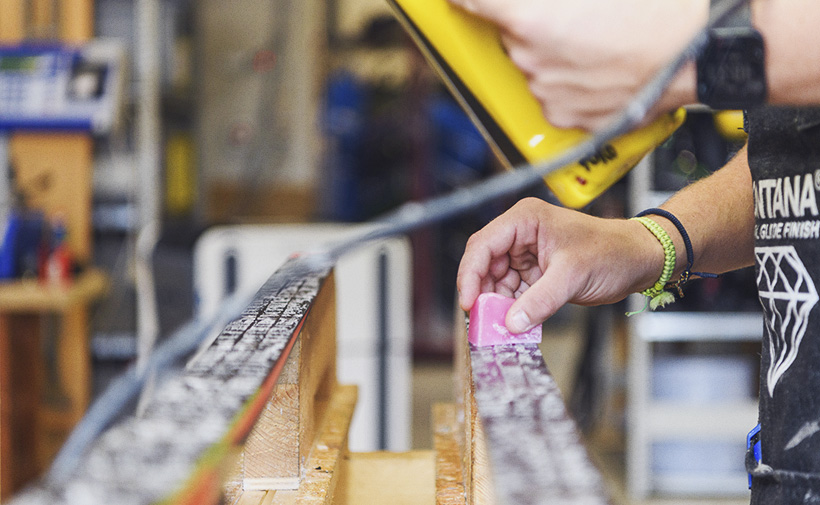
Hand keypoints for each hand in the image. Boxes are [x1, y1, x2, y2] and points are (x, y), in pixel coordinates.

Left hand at [448, 0, 706, 129]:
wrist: (702, 52)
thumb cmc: (659, 9)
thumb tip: (533, 3)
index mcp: (531, 19)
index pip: (473, 3)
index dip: (463, 0)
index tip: (457, 0)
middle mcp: (531, 59)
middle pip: (510, 34)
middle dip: (529, 21)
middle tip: (568, 13)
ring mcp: (548, 92)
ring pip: (533, 64)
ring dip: (550, 51)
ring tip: (594, 38)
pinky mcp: (567, 117)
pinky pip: (552, 92)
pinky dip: (566, 79)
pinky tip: (597, 64)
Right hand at [457, 198, 661, 332]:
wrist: (638, 260)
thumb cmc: (611, 251)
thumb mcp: (572, 275)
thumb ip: (539, 301)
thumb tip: (510, 324)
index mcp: (525, 220)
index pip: (483, 245)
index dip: (470, 275)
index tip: (470, 303)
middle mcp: (520, 234)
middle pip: (485, 264)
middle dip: (483, 293)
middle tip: (482, 320)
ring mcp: (526, 254)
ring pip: (496, 281)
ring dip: (497, 304)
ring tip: (501, 326)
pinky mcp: (535, 273)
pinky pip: (513, 292)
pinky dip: (512, 309)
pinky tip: (515, 324)